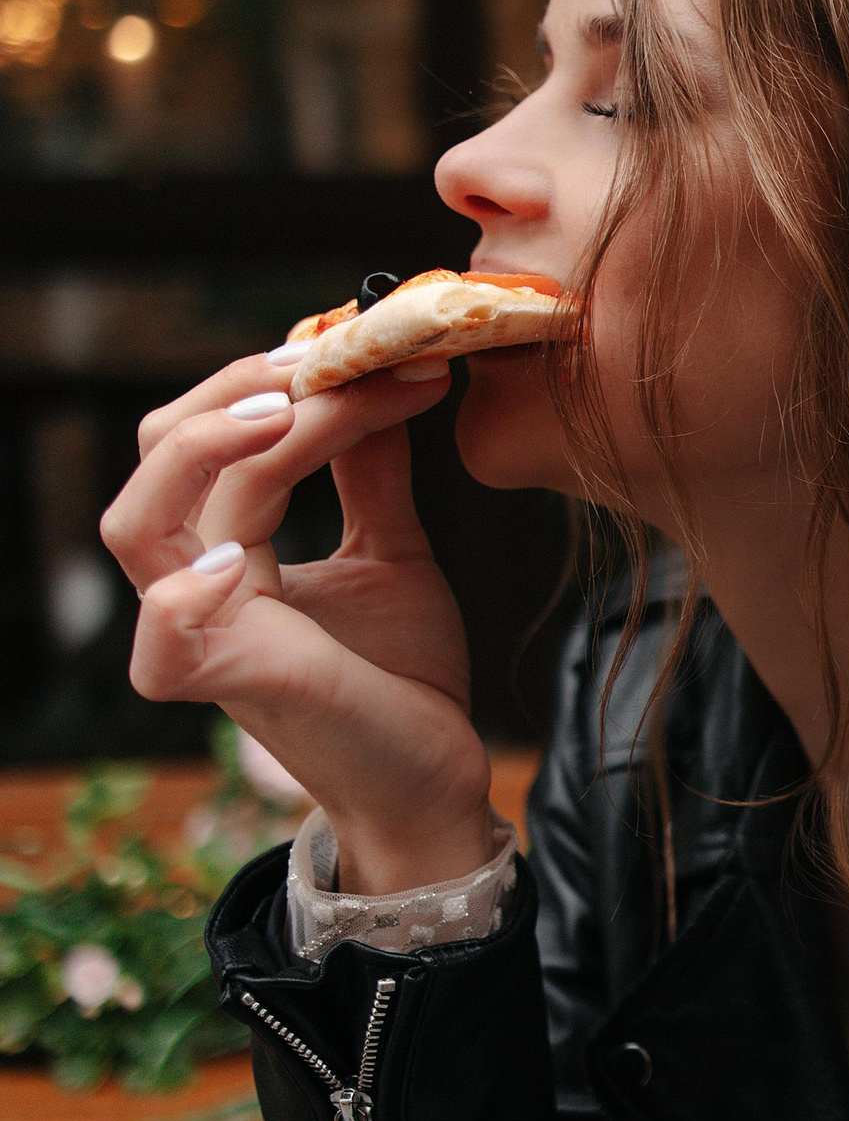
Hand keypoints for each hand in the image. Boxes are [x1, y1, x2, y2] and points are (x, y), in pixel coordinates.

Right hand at [100, 351, 493, 892]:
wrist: (435, 776)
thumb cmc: (401, 674)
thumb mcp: (391, 550)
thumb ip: (368, 474)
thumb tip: (378, 381)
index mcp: (230, 546)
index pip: (219, 434)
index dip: (287, 378)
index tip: (379, 344)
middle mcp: (200, 583)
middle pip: (160, 457)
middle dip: (238, 389)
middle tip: (334, 355)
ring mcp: (204, 634)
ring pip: (140, 525)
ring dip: (210, 451)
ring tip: (290, 410)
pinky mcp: (230, 686)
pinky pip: (163, 641)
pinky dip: (185, 595)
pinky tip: (237, 560)